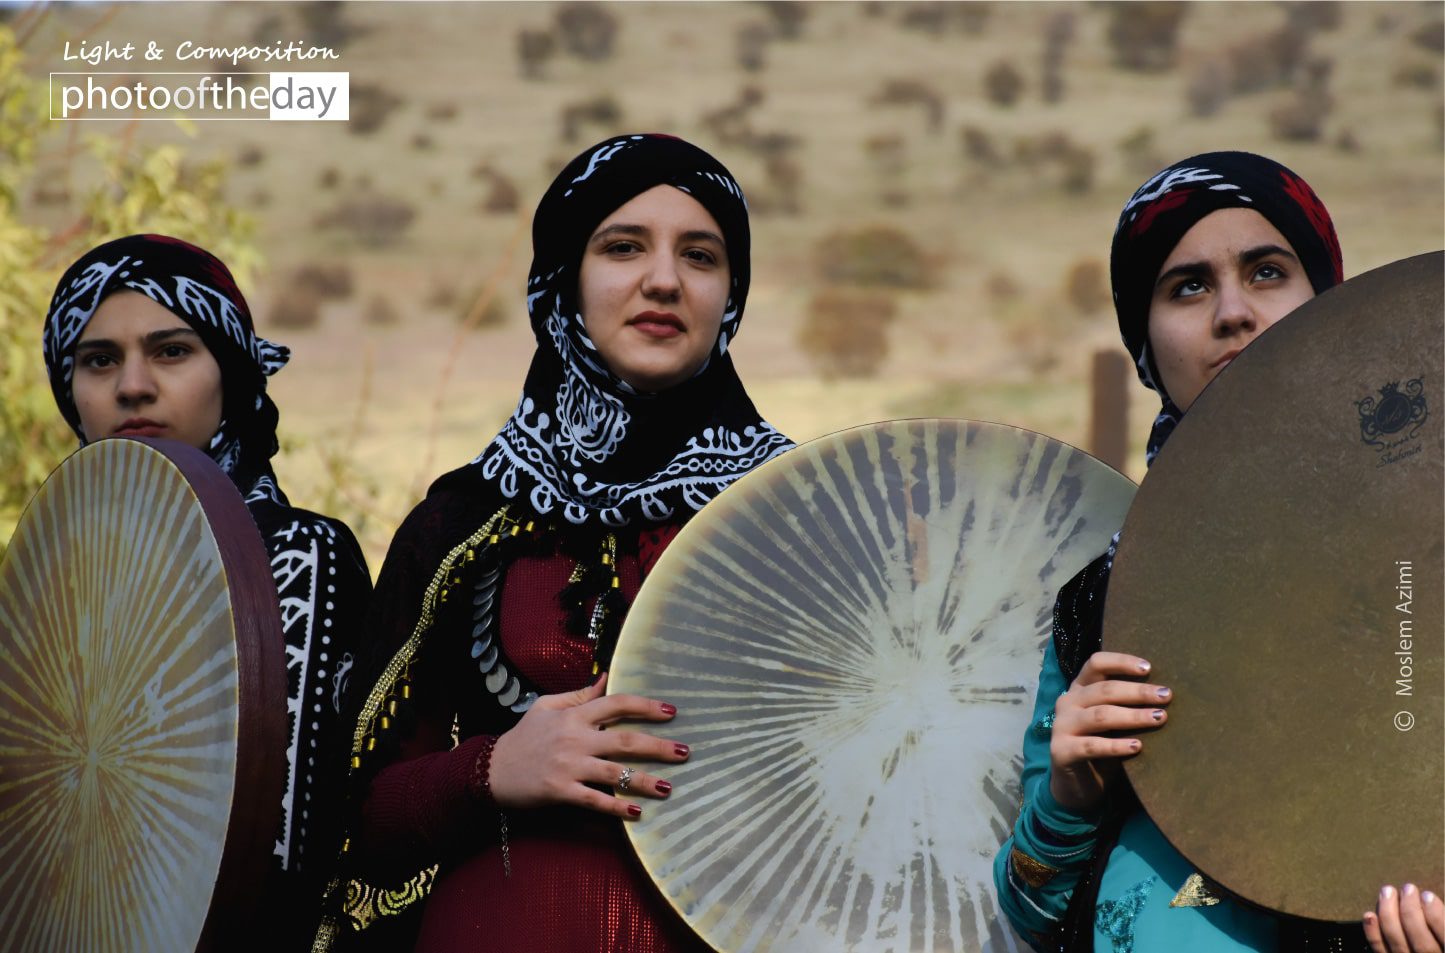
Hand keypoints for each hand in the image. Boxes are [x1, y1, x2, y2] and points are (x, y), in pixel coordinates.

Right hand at [488, 672, 688, 819]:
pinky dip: (617, 807)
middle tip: (685, 752)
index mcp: (574, 716)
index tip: (671, 711)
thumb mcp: (546, 707)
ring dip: (646, 780)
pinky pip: (595, 800)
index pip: (616, 704)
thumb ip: (579, 696)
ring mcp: (568, 766)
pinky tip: (637, 812)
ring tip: (669, 787)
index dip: (646, 706)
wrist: (490, 769)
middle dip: (658, 746)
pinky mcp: (560, 791)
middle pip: (625, 739)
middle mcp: (575, 738)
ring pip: (616, 773)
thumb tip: (606, 679)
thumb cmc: (522, 737)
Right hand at [1048, 651, 1170, 813]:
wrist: (1076, 786)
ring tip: (1159, 718)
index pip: (1096, 664)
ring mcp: (1061, 726)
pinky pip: (1092, 746)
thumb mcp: (1112, 722)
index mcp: (1079, 689)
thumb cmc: (1101, 747)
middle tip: (1166, 696)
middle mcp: (1067, 702)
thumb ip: (1125, 706)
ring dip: (1132, 716)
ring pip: (1100, 715)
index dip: (1121, 662)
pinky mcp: (1061, 751)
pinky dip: (1116, 746)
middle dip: (1138, 691)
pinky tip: (1137, 747)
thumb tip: (1165, 694)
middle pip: (1104, 690)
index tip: (1149, 668)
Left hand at [1365, 883, 1443, 952]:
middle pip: (1421, 942)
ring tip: (1387, 891)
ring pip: (1398, 943)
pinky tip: (1369, 915)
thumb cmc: (1437, 931)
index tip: (1427, 895)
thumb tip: (1434, 892)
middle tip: (1407, 888)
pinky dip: (1373, 933)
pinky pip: (1380, 950)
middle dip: (1411, 912)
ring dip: (1389, 915)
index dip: (1436, 916)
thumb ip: (1442, 914)